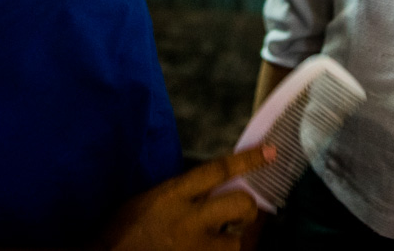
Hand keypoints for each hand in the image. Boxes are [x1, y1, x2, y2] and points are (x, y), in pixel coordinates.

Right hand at [102, 147, 273, 250]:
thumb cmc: (120, 233)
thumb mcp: (148, 200)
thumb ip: (180, 193)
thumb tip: (212, 187)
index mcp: (173, 196)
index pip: (219, 169)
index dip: (249, 160)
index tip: (273, 152)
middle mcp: (189, 221)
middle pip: (241, 204)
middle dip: (247, 209)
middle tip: (242, 216)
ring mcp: (196, 250)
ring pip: (239, 243)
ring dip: (234, 243)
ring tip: (219, 244)